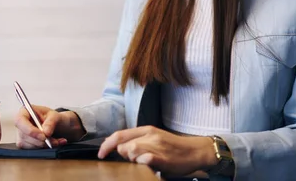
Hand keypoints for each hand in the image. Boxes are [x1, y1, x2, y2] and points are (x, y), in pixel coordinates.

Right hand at [14, 105, 84, 148]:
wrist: (56, 125)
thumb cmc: (52, 117)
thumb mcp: (54, 116)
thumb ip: (51, 122)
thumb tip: (46, 132)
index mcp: (24, 112)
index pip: (20, 121)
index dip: (30, 130)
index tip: (43, 136)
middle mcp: (20, 124)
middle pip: (24, 135)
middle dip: (40, 141)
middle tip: (54, 141)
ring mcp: (21, 135)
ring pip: (28, 145)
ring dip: (44, 145)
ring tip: (57, 141)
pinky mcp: (25, 144)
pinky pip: (33, 150)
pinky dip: (45, 148)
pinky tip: (54, 144)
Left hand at [98, 126, 217, 176]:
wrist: (195, 151)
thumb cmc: (174, 147)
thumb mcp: (155, 138)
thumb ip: (139, 141)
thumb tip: (120, 148)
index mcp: (146, 130)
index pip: (120, 134)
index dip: (107, 145)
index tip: (100, 154)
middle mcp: (150, 135)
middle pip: (124, 145)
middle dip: (123, 155)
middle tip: (134, 159)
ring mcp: (156, 146)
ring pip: (132, 151)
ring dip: (132, 159)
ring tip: (142, 162)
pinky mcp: (163, 158)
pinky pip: (145, 159)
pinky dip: (142, 163)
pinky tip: (147, 164)